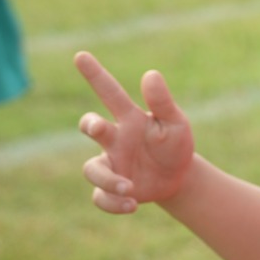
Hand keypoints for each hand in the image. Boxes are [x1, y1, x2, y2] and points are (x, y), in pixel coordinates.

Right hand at [75, 51, 197, 212]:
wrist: (178, 177)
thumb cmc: (175, 144)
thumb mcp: (175, 123)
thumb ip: (163, 101)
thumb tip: (151, 74)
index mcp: (130, 119)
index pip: (110, 92)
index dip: (95, 74)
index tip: (81, 55)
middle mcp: (114, 139)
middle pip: (91, 126)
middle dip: (90, 124)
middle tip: (97, 125)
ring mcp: (110, 163)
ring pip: (92, 169)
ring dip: (108, 179)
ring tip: (130, 187)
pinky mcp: (110, 188)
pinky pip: (99, 197)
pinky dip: (113, 202)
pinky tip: (132, 204)